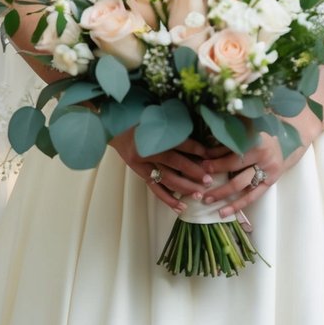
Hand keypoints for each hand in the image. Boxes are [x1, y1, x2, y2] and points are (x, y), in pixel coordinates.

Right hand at [109, 128, 225, 212]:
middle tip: (209, 179)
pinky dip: (168, 199)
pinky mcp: (139, 173)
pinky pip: (155, 189)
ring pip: (165, 178)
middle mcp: (147, 150)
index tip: (209, 154)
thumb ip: (172, 126)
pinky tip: (180, 207)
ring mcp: (141, 163)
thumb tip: (196, 135)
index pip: (177, 141)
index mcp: (152, 133)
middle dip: (193, 171)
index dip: (194, 148)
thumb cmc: (139, 119)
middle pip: (173, 162)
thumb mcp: (154, 117)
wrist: (114, 127)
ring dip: (184, 188)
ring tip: (199, 194)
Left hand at [198, 107, 323, 217]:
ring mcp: (268, 170)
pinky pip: (252, 196)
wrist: (295, 133)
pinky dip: (237, 205)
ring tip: (205, 199)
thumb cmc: (267, 124)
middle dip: (214, 176)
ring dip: (221, 193)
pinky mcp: (271, 181)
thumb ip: (231, 130)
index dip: (213, 158)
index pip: (230, 152)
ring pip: (240, 185)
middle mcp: (263, 155)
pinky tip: (223, 212)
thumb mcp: (250, 122)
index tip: (199, 162)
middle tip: (198, 182)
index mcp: (256, 138)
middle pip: (233, 168)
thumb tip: (207, 139)